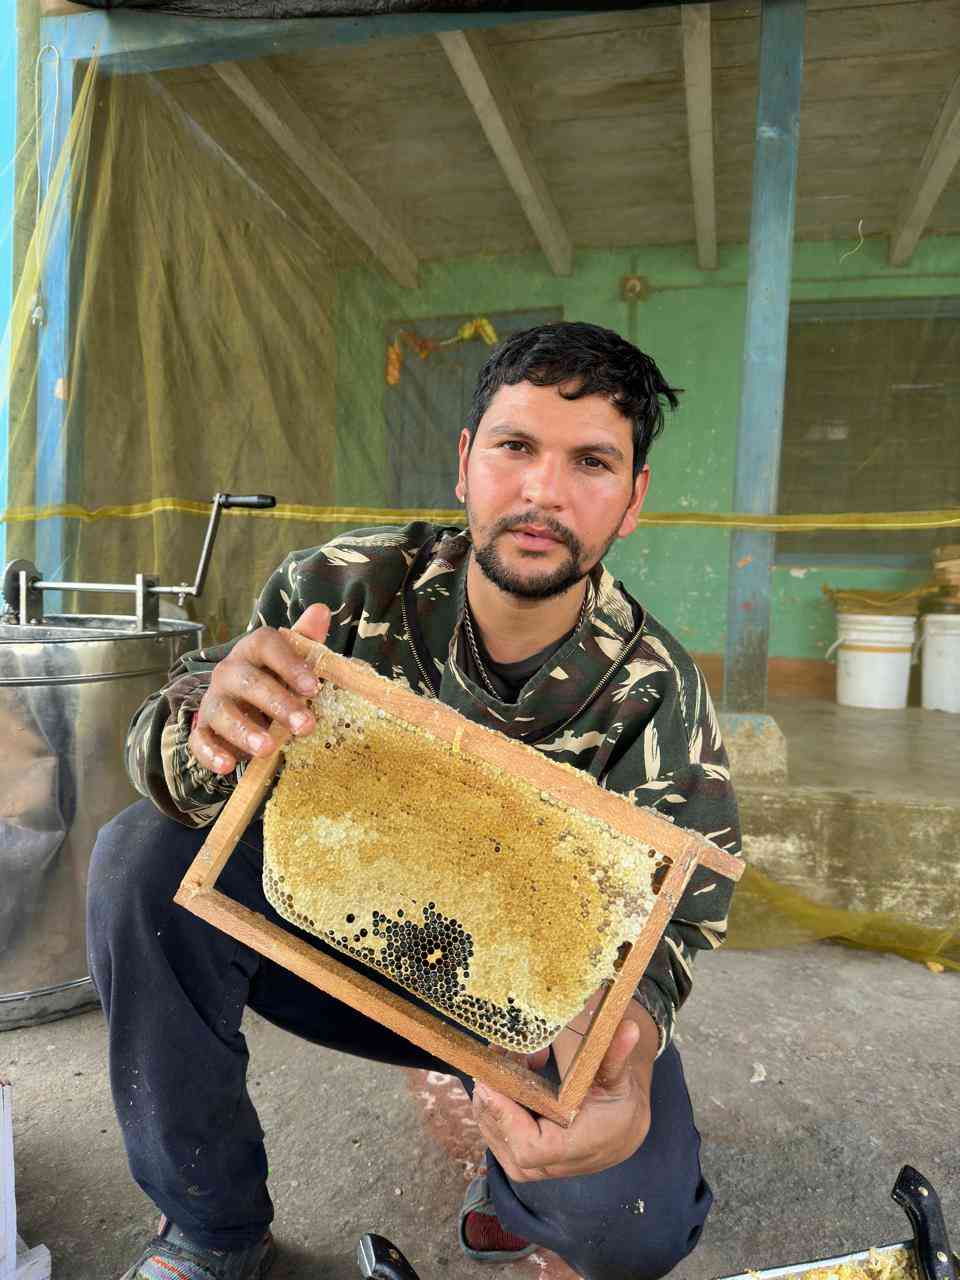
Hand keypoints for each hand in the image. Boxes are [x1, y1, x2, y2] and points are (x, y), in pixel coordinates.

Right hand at [188, 603, 330, 774]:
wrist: (241, 702)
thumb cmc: (274, 676)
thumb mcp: (292, 658)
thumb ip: (305, 640)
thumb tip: (322, 610)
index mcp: (253, 650)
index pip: (267, 646)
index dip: (290, 664)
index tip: (313, 687)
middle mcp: (229, 672)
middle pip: (249, 682)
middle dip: (278, 704)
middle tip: (305, 725)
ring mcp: (214, 701)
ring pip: (223, 713)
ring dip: (245, 731)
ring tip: (269, 748)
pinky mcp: (204, 729)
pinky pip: (200, 741)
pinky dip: (212, 754)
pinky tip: (229, 765)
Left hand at [472, 1005, 657, 1181]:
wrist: (618, 1134)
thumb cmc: (619, 1107)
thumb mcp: (619, 1079)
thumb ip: (616, 1055)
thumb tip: (629, 1028)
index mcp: (573, 1148)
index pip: (528, 1146)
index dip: (505, 1115)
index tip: (492, 1080)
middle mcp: (546, 1166)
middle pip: (500, 1133)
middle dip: (495, 1087)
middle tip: (505, 1050)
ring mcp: (528, 1166)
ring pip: (490, 1129)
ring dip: (493, 1088)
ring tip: (514, 1055)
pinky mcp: (517, 1158)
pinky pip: (492, 1129)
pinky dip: (494, 1097)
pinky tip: (514, 1070)